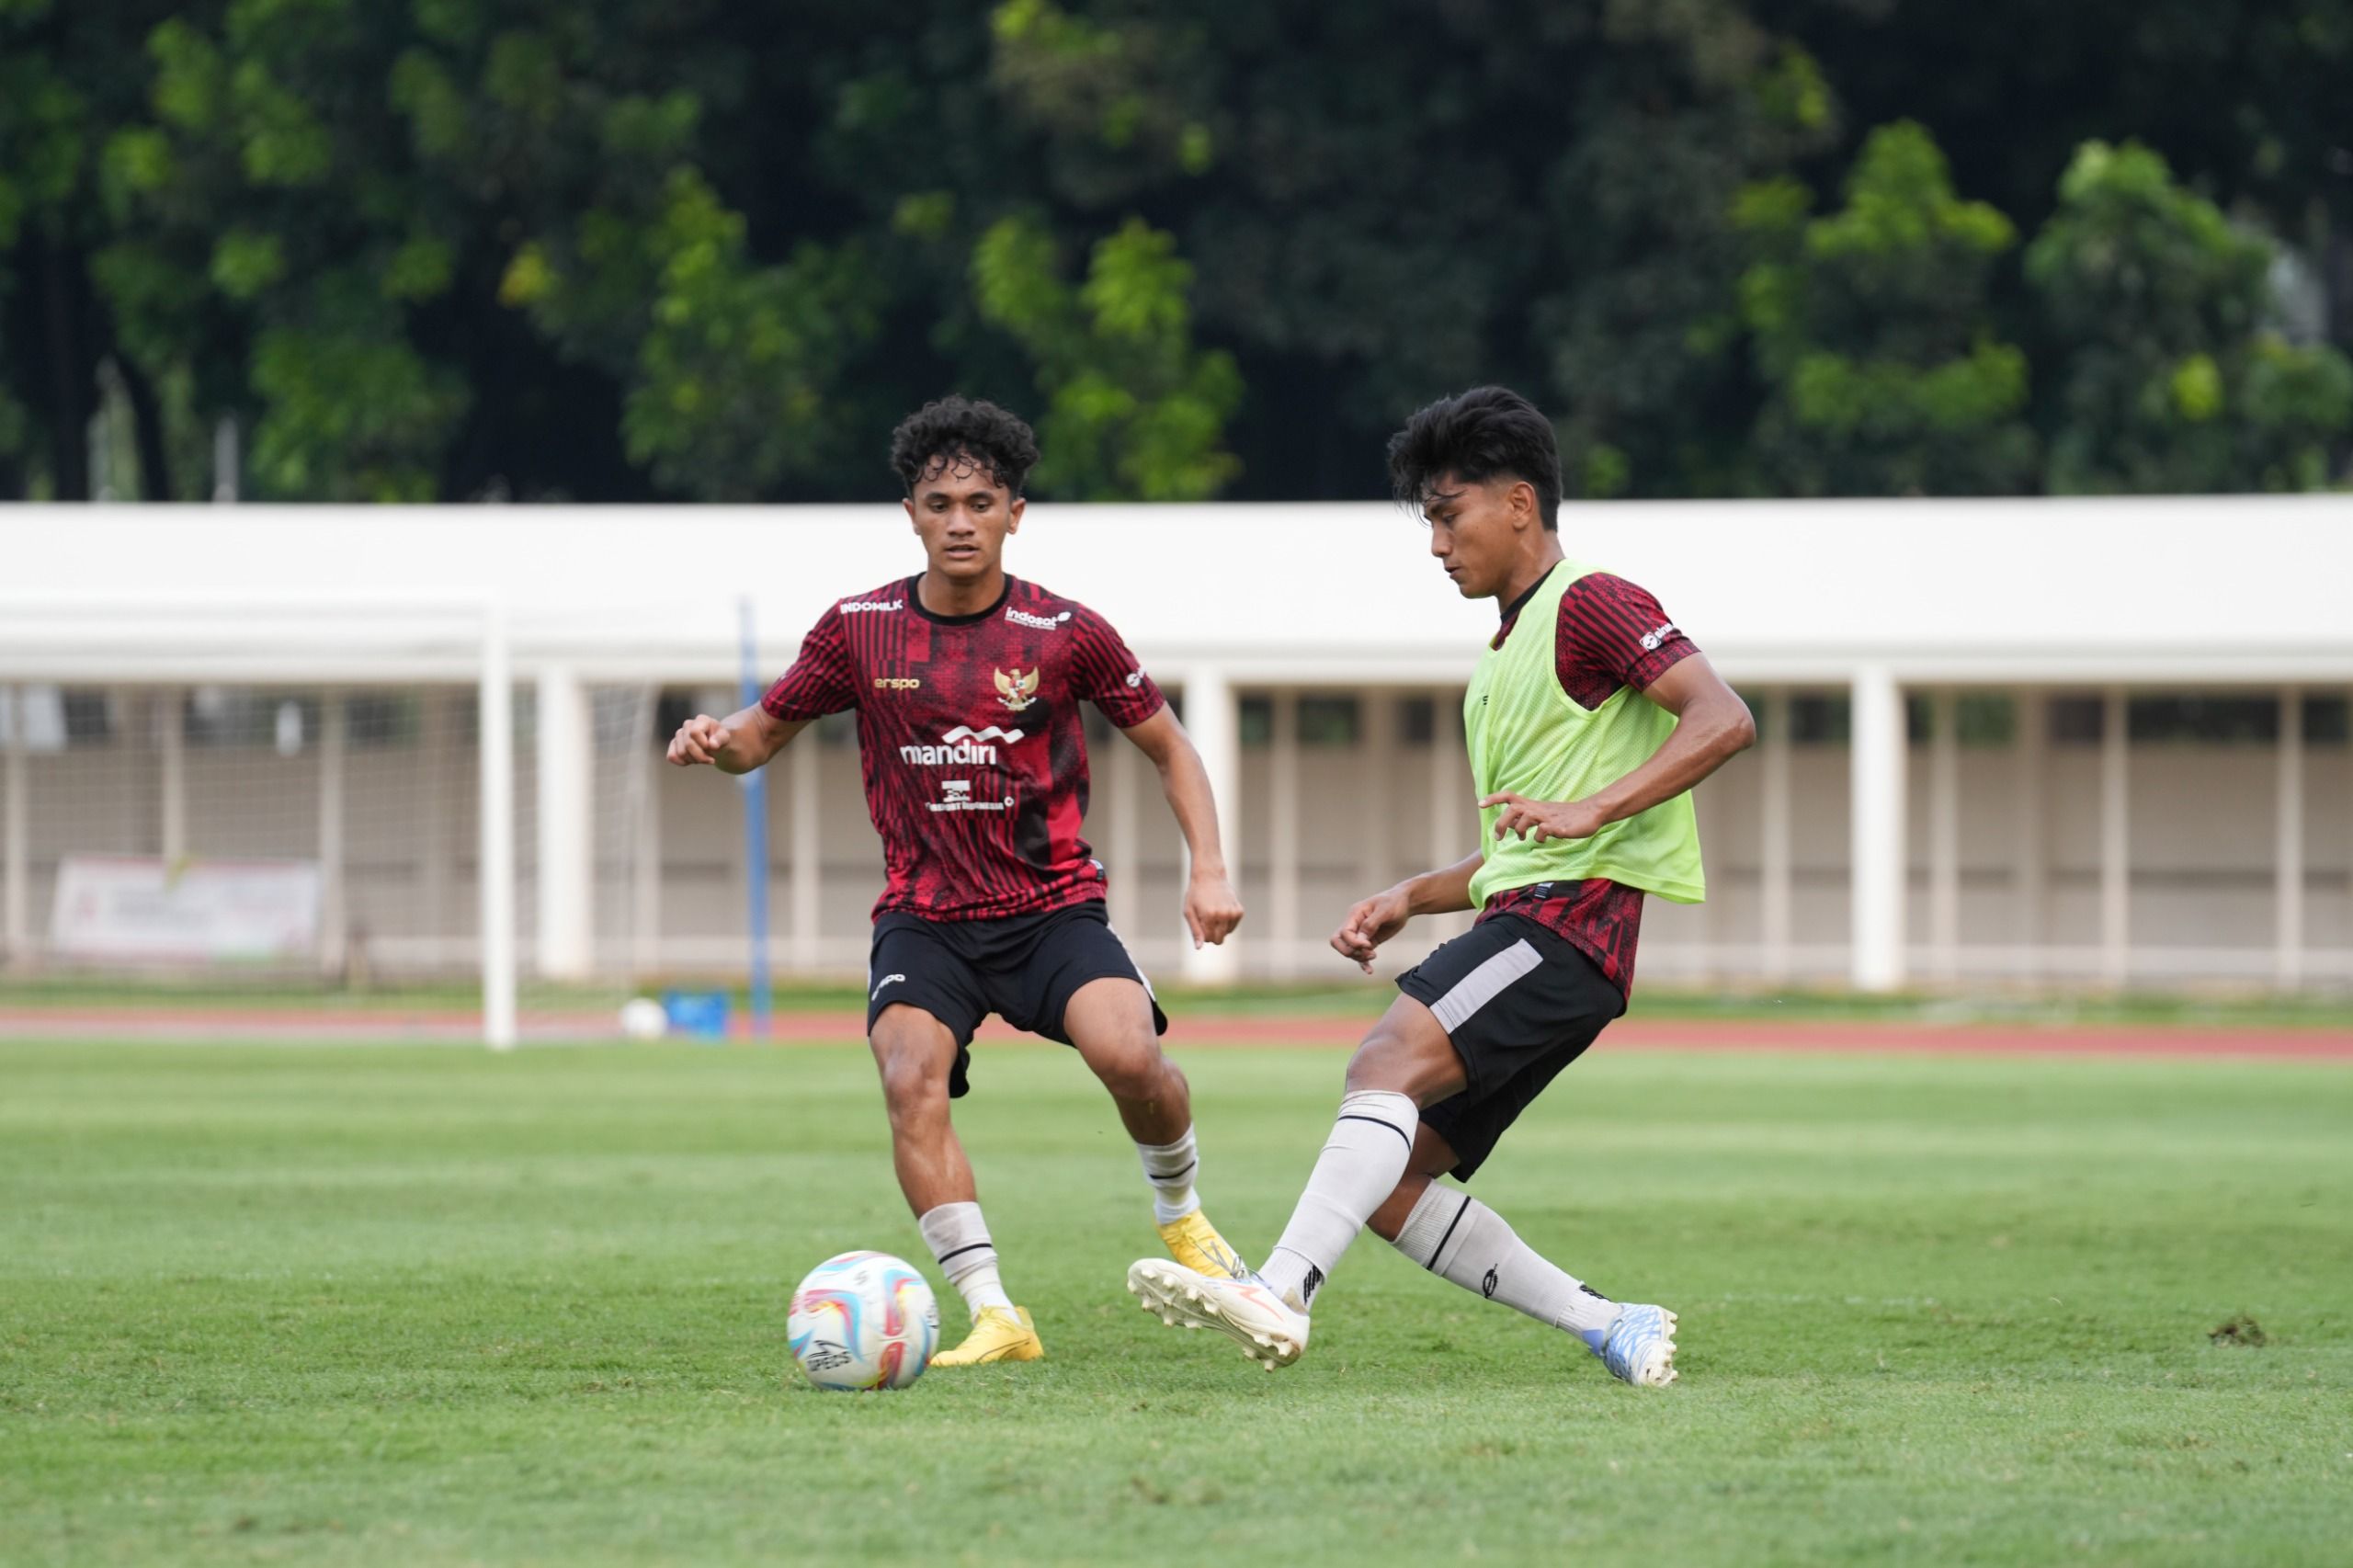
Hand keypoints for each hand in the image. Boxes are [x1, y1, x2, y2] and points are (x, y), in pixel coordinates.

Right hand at [667, 714, 731, 766]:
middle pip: (688, 745)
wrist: (714, 744)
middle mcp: (688, 725)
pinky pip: (672, 756)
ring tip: (702, 757)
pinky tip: (692, 760)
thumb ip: (720, 739)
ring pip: (681, 753)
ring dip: (694, 760)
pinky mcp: (673, 744)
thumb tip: (712, 745)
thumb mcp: (725, 738)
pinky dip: (683, 762)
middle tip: (711, 760)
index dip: (703, 744)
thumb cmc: (719, 739)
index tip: (712, 748)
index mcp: (702, 720)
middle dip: (700, 757)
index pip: (695, 732)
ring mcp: (679, 734)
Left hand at [1184, 868, 1243, 948]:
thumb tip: (1199, 947)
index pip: (1209, 939)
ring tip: (1214, 912)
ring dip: (1220, 927)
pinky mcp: (1239, 911)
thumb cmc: (1196, 895)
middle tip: (1206, 920)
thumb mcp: (1189, 912)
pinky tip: (1221, 910)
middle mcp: (1223, 915)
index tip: (1200, 923)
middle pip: (1219, 939)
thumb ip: (1195, 931)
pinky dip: (1227, 922)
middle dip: (1212, 934)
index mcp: (1209, 916)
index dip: (1203, 934)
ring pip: (1227, 933)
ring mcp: (1233, 913)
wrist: (1209, 877)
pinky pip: (1233, 926)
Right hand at [1330, 886, 1411, 974]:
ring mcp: (1360, 934)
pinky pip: (1360, 954)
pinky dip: (1363, 963)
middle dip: (1350, 951)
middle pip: (1338, 942)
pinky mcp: (1368, 941)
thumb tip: (1361, 940)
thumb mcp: (1385, 910)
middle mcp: (1354, 924)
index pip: (1344, 933)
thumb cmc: (1394, 903)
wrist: (1404, 903)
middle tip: (1367, 952)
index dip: (1353, 943)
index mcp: (1354, 914)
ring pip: (1349, 950)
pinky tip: (1370, 971)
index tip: (1369, 945)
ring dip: (1359, 957)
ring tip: (1374, 955)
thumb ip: (1371, 924)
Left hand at [1479, 792, 1604, 843]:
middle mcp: (1537, 809)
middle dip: (1501, 822)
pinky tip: (1542, 840)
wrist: (1590, 813)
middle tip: (1498, 837)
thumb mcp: (1542, 815)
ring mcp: (1548, 817)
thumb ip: (1525, 819)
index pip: (1509, 796)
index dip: (1494, 799)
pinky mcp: (1559, 826)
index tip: (1480, 804)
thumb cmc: (1565, 816)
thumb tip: (1509, 825)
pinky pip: (1543, 830)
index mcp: (1532, 805)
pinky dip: (1539, 837)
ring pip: (1525, 817)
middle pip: (1512, 808)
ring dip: (1518, 829)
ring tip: (1521, 839)